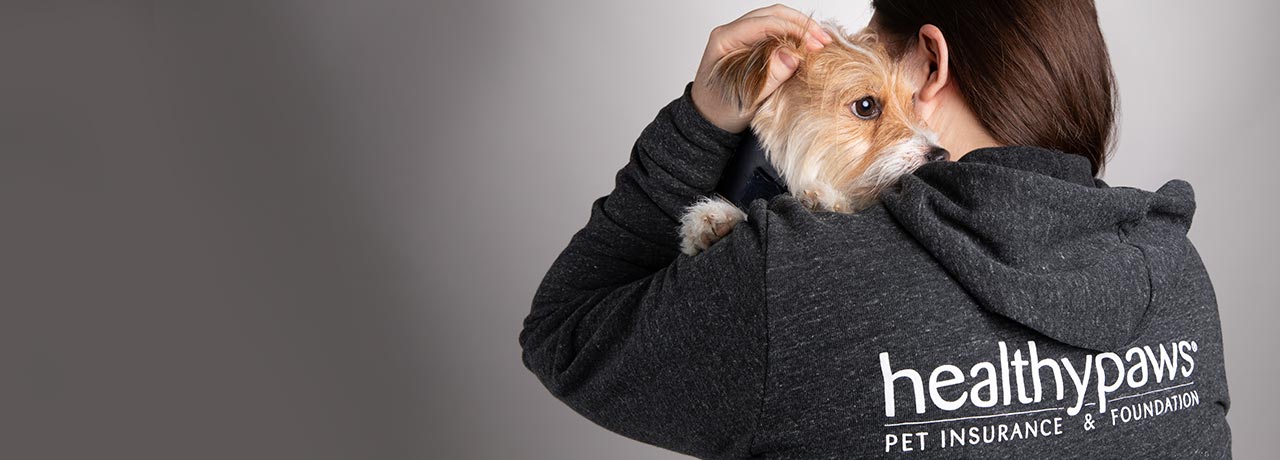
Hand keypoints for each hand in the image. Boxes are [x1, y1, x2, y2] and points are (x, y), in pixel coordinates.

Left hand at [691, 4, 831, 132]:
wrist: (709, 120)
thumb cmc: (720, 109)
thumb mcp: (745, 98)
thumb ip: (768, 77)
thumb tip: (792, 55)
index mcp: (725, 39)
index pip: (764, 23)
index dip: (793, 30)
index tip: (814, 44)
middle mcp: (734, 32)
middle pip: (773, 15)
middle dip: (801, 25)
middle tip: (823, 41)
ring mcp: (744, 36)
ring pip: (777, 19)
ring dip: (800, 28)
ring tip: (821, 42)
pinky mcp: (754, 44)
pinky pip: (776, 32)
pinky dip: (795, 36)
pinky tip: (810, 45)